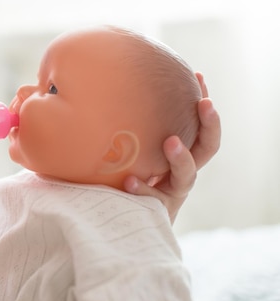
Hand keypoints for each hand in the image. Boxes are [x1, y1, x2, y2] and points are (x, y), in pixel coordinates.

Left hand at [124, 73, 220, 222]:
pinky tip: (129, 181)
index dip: (202, 104)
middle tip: (204, 103)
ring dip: (181, 158)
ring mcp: (171, 194)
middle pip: (207, 148)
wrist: (118, 224)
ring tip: (170, 141)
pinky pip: (154, 202)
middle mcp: (180, 173)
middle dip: (210, 125)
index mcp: (177, 156)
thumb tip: (90, 90)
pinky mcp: (157, 213)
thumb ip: (120, 130)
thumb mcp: (125, 153)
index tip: (200, 76)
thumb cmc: (119, 179)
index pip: (198, 127)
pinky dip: (143, 190)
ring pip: (187, 176)